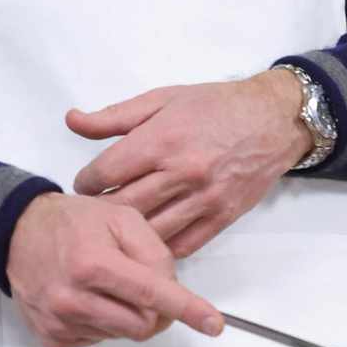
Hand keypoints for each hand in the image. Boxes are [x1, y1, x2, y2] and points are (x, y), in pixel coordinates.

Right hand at [5, 193, 225, 346]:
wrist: (18, 234)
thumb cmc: (75, 222)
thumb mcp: (122, 218)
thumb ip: (154, 251)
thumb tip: (170, 289)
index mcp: (93, 264)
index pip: (151, 294)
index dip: (187, 309)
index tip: (213, 324)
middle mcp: (73, 299)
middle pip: (142, 325)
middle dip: (157, 310)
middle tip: (149, 288)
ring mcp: (59, 322)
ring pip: (122, 334)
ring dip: (128, 314)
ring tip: (109, 285)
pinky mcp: (51, 338)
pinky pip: (98, 340)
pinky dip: (105, 322)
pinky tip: (90, 298)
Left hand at [67, 69, 312, 258]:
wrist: (274, 119)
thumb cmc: (217, 106)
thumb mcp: (163, 99)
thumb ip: (114, 116)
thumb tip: (72, 121)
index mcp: (161, 139)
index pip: (104, 174)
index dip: (85, 183)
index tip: (86, 184)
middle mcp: (181, 172)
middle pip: (122, 207)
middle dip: (100, 211)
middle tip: (94, 210)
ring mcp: (203, 198)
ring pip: (149, 231)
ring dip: (127, 233)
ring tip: (117, 227)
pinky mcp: (222, 217)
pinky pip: (182, 245)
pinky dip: (160, 247)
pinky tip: (149, 239)